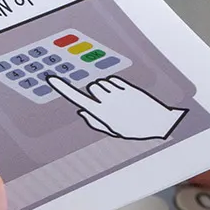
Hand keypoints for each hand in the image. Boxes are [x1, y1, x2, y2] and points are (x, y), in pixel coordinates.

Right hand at [46, 73, 187, 139]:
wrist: (158, 123)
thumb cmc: (135, 130)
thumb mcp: (112, 131)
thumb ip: (95, 121)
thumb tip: (83, 111)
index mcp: (100, 113)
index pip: (76, 98)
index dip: (62, 87)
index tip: (51, 78)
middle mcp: (107, 100)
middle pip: (91, 87)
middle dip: (95, 93)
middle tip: (106, 104)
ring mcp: (117, 91)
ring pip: (102, 83)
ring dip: (105, 89)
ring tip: (117, 101)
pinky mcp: (127, 85)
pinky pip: (113, 80)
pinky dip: (114, 85)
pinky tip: (123, 96)